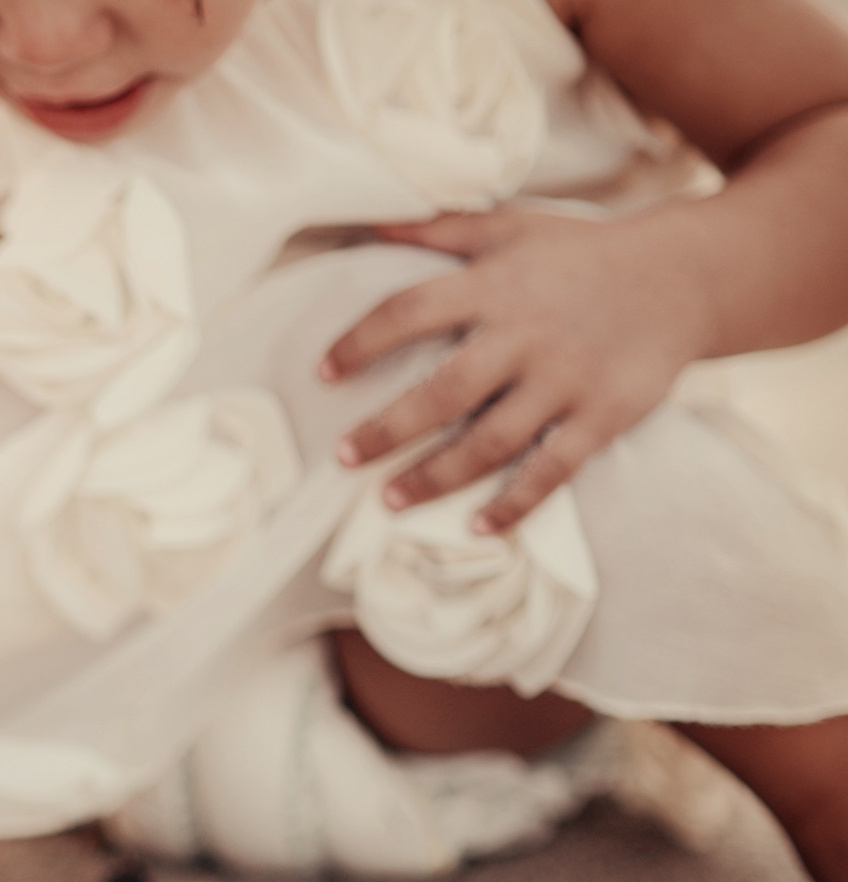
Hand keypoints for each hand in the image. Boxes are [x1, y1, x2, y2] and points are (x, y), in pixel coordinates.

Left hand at [323, 207, 713, 533]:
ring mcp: (567, 379)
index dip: (360, 342)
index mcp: (496, 286)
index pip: (410, 312)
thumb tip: (366, 225)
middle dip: (387, 429)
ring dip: (435, 477)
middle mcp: (527, 334)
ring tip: (389, 500)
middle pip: (444, 391)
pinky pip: (553, 469)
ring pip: (490, 441)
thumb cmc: (581, 253)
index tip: (322, 373)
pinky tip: (477, 527)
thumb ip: (439, 230)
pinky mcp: (604, 414)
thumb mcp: (514, 226)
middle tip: (340, 457)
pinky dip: (515, 503)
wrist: (687, 275)